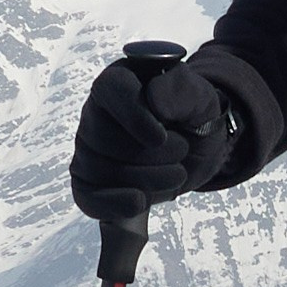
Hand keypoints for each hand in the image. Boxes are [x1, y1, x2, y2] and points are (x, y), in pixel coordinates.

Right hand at [70, 52, 232, 215]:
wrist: (197, 147)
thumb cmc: (192, 114)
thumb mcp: (199, 95)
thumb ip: (181, 89)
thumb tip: (153, 102)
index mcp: (119, 81)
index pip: (110, 90)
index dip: (135, 117)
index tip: (160, 137)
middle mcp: (95, 112)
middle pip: (105, 139)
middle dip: (153, 154)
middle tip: (183, 150)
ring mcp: (88, 148)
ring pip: (101, 170)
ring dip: (148, 179)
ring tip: (178, 172)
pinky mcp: (90, 181)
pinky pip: (87, 197)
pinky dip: (114, 204)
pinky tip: (139, 202)